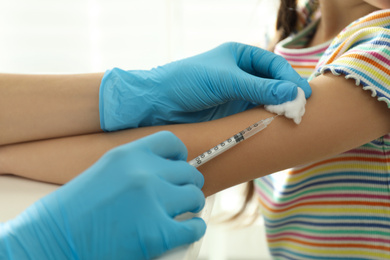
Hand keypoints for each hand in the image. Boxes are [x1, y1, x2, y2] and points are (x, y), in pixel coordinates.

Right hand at [0, 131, 205, 259]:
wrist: (50, 241)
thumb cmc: (73, 211)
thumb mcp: (104, 173)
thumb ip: (134, 169)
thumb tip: (166, 174)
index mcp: (128, 155)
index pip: (170, 143)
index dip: (179, 155)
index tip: (179, 166)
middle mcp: (144, 173)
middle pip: (187, 172)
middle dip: (187, 184)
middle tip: (181, 195)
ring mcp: (152, 202)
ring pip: (194, 197)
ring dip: (191, 205)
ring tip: (182, 212)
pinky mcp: (157, 233)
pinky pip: (193, 227)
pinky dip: (194, 228)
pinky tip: (187, 229)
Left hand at [99, 42, 310, 130]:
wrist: (158, 103)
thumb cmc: (187, 81)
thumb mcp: (225, 80)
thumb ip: (258, 87)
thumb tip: (293, 93)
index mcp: (240, 55)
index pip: (273, 66)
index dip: (290, 79)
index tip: (303, 94)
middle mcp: (241, 73)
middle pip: (273, 83)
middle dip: (288, 95)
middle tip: (302, 110)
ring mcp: (236, 93)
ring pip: (266, 100)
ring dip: (279, 109)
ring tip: (292, 119)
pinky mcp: (230, 111)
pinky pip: (254, 113)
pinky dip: (266, 119)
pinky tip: (274, 125)